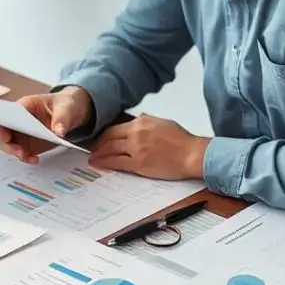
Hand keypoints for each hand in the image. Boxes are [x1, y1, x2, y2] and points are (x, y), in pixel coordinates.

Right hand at [0, 87, 92, 163]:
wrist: (73, 113)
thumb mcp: (67, 107)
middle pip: (3, 133)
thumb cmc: (66, 104)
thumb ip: (62, 117)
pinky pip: (22, 152)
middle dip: (8, 144)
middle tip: (20, 152)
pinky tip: (35, 159)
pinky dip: (26, 158)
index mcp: (24, 106)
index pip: (6, 115)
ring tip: (29, 157)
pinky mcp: (30, 144)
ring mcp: (24, 133)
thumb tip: (59, 131)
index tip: (6, 137)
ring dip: (16, 153)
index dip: (2, 126)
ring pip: (10, 145)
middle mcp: (19, 120)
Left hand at [88, 114, 208, 179]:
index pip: (116, 127)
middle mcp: (136, 133)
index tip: (100, 140)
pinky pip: (117, 163)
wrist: (191, 154)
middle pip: (109, 138)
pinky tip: (101, 165)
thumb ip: (147, 121)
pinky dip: (106, 163)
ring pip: (111, 150)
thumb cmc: (182, 140)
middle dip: (98, 145)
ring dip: (99, 154)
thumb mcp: (163, 123)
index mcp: (142, 122)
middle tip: (93, 150)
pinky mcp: (139, 164)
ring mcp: (136, 149)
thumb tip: (139, 119)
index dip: (105, 135)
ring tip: (93, 158)